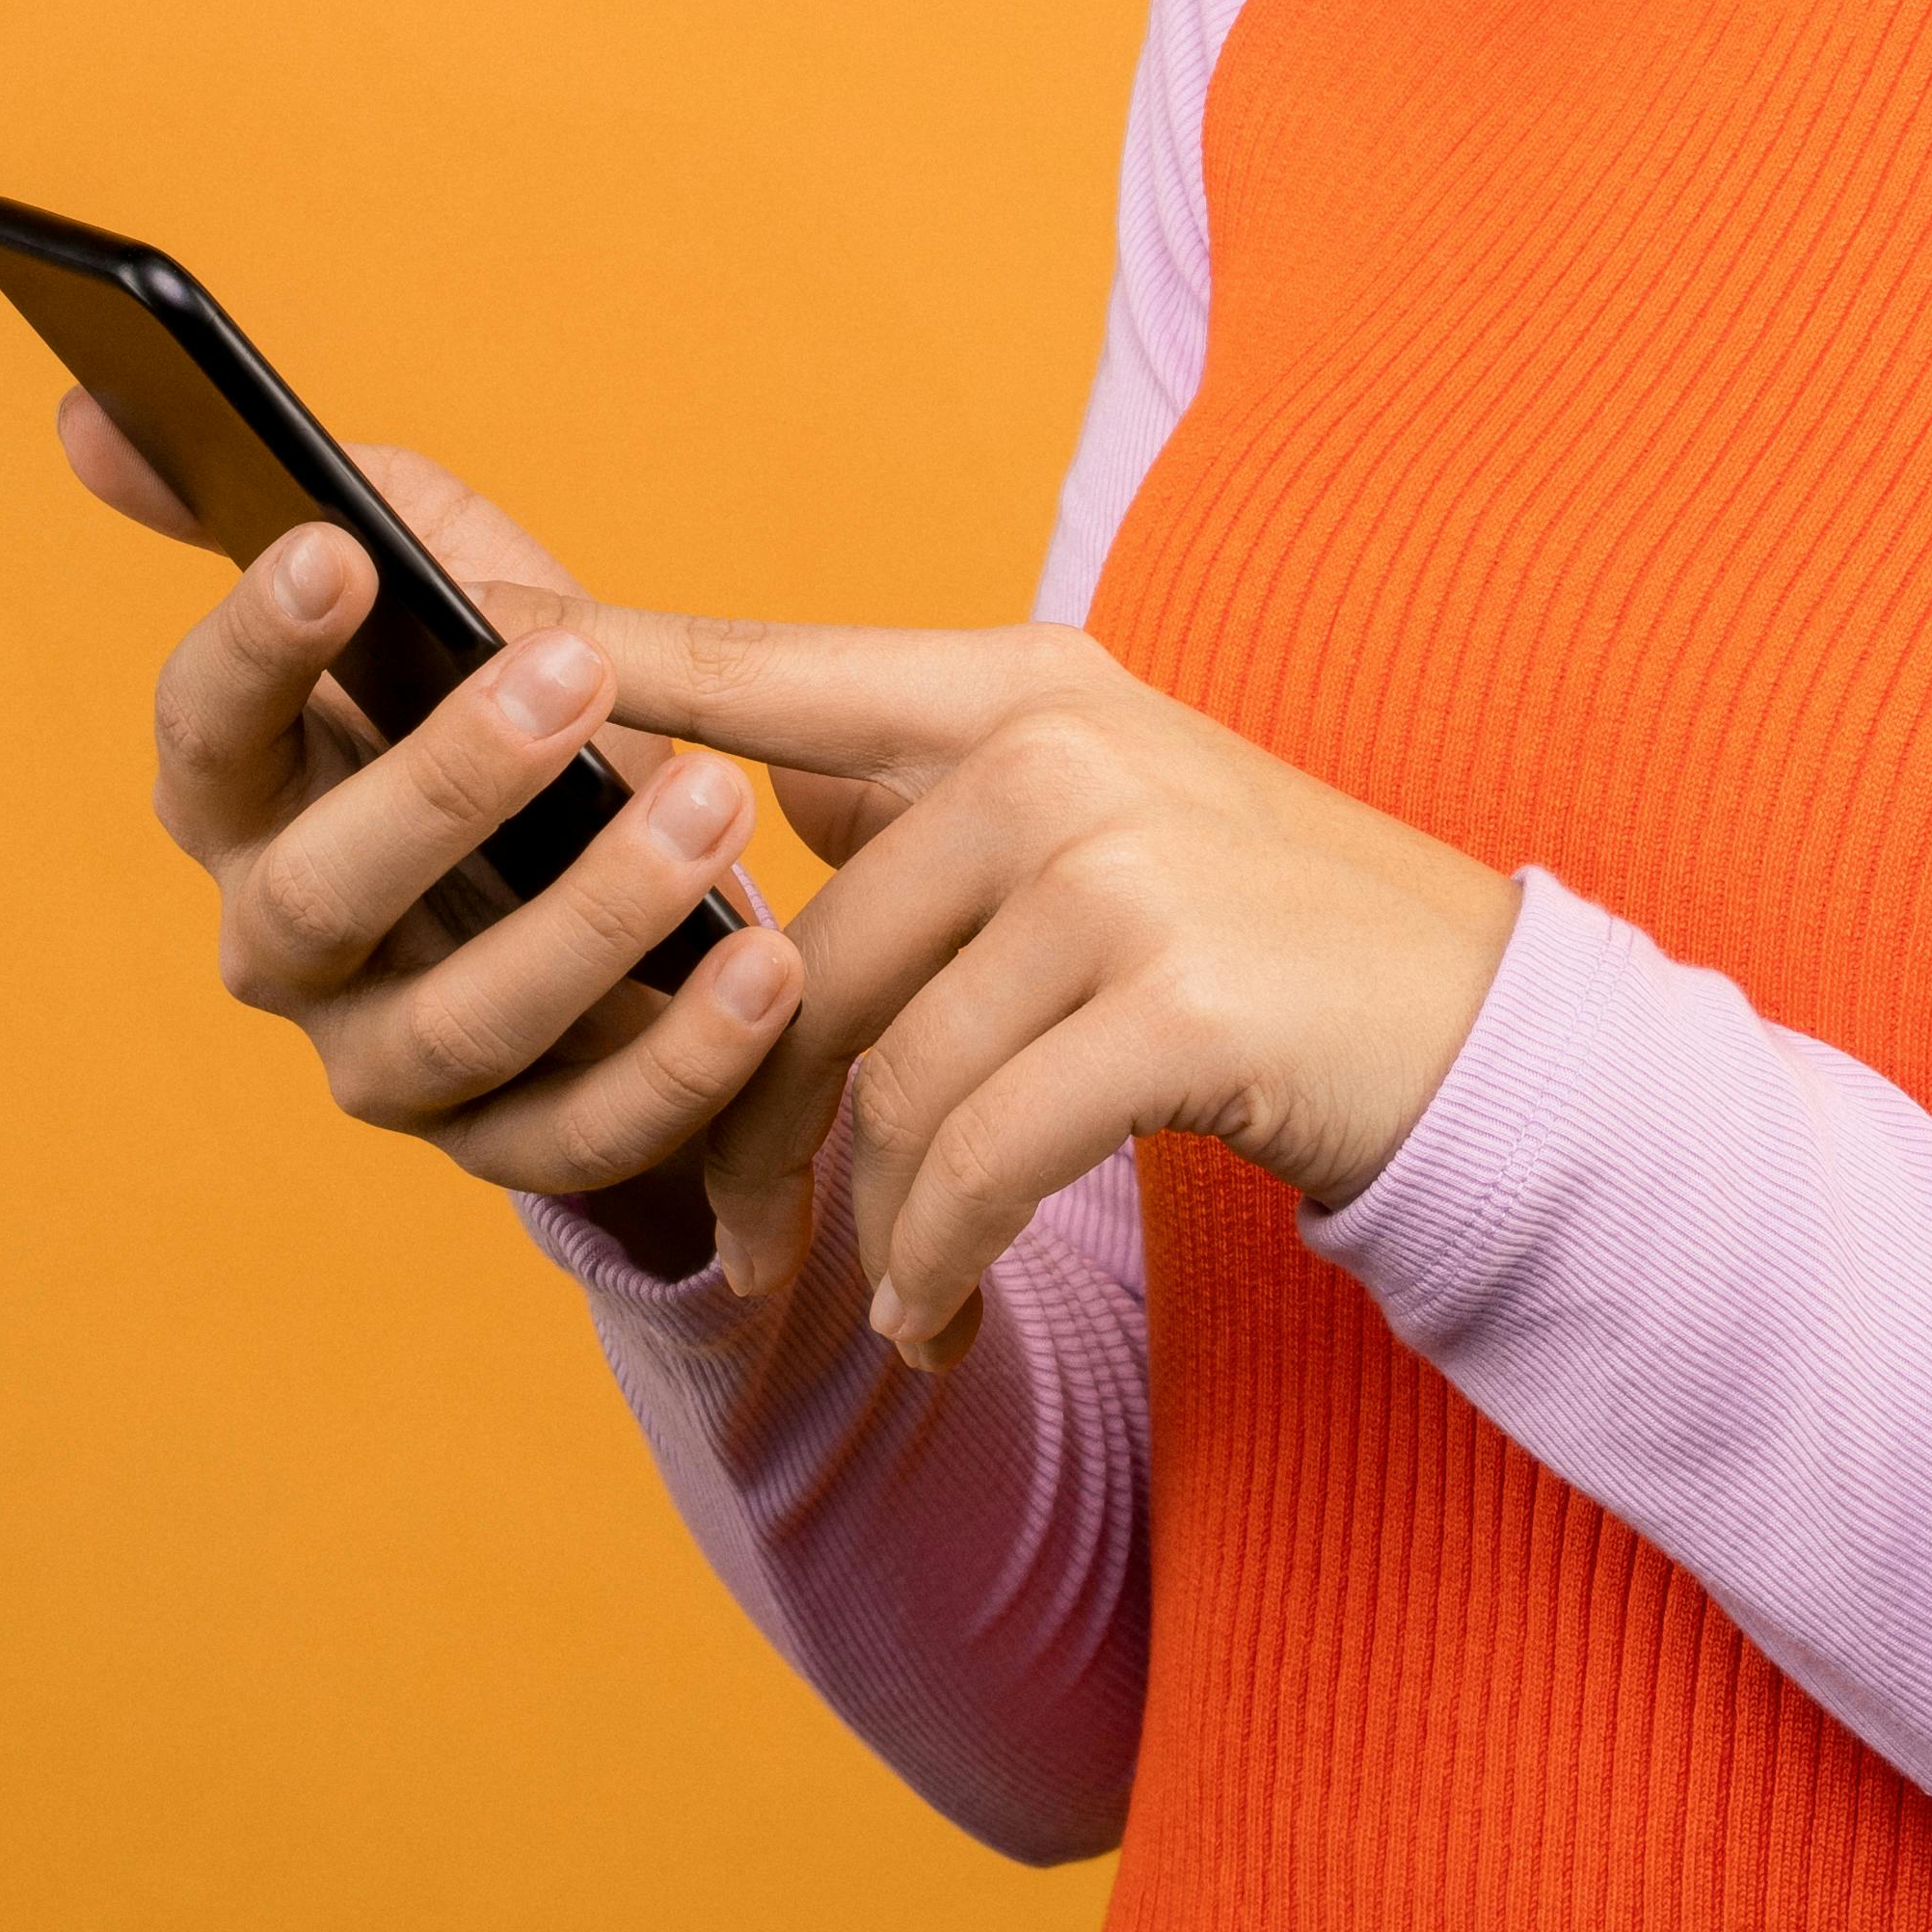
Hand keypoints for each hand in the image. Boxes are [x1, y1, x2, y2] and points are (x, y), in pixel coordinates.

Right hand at [82, 399, 804, 1224]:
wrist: (604, 883)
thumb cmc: (503, 701)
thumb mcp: (432, 584)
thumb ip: (310, 490)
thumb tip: (91, 409)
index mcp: (247, 798)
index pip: (204, 729)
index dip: (253, 646)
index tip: (334, 552)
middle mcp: (288, 945)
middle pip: (325, 891)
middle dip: (448, 782)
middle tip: (582, 678)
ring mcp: (388, 1062)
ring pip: (462, 1021)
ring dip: (592, 917)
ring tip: (714, 805)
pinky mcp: (511, 1144)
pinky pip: (587, 1134)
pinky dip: (684, 1059)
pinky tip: (772, 964)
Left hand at [564, 603, 1522, 1361]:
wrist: (1478, 1029)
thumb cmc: (1264, 935)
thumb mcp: (1103, 815)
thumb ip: (925, 795)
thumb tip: (751, 806)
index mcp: (1022, 683)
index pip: (768, 670)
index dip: (613, 663)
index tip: (453, 619)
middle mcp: (1060, 748)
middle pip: (805, 952)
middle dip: (757, 1119)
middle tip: (750, 1233)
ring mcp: (1123, 866)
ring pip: (890, 1076)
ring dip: (870, 1218)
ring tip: (896, 1286)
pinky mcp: (1174, 1002)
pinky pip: (978, 1158)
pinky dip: (938, 1258)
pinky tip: (938, 1312)